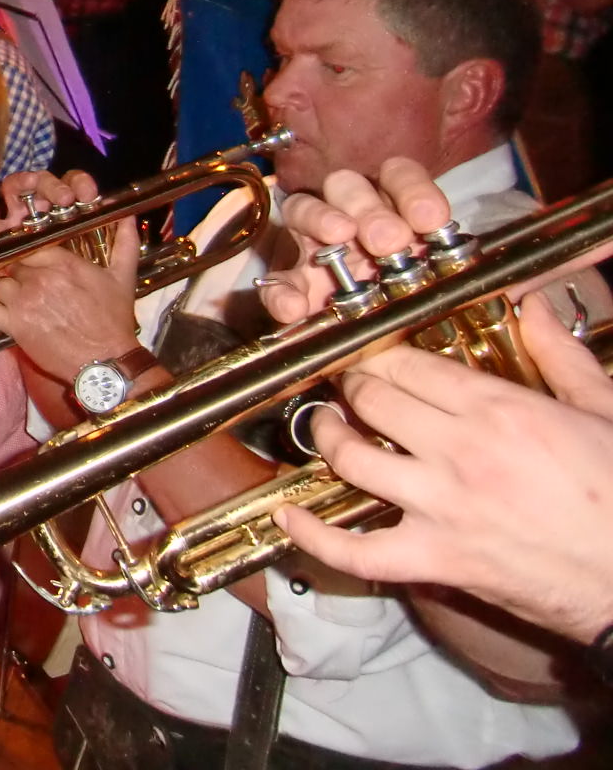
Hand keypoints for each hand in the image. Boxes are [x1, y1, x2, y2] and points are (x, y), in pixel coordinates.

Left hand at [0, 170, 139, 382]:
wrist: (107, 361)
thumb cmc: (114, 322)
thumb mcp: (123, 278)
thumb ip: (125, 244)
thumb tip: (130, 218)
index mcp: (63, 263)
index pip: (31, 242)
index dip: (26, 248)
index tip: (26, 253)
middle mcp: (40, 278)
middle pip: (12, 262)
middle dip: (15, 268)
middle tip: (19, 276)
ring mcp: (25, 301)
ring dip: (0, 284)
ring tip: (5, 288)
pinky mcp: (14, 325)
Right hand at [261, 159, 612, 325]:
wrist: (413, 382)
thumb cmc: (453, 324)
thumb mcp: (498, 290)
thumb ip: (543, 263)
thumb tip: (603, 241)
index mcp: (403, 215)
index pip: (399, 177)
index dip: (410, 191)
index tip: (430, 220)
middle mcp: (359, 226)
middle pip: (348, 188)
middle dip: (365, 207)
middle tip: (387, 240)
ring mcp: (323, 257)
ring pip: (307, 219)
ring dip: (320, 225)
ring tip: (339, 245)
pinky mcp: (298, 295)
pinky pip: (280, 283)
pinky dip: (284, 290)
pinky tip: (298, 304)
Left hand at [273, 289, 612, 645]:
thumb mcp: (605, 412)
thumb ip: (560, 356)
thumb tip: (532, 307)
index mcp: (498, 409)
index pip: (405, 361)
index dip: (380, 352)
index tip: (373, 352)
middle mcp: (460, 452)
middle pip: (370, 398)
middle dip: (353, 385)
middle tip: (352, 385)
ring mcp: (443, 507)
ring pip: (351, 458)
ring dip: (328, 438)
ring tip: (327, 428)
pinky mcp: (439, 560)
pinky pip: (358, 551)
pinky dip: (314, 537)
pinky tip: (286, 517)